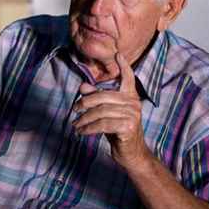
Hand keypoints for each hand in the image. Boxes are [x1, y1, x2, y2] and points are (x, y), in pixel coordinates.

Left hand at [72, 52, 150, 169]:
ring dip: (84, 119)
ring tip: (75, 125)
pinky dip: (89, 128)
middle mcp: (133, 103)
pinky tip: (81, 132)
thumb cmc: (118, 131)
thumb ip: (96, 98)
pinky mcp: (128, 127)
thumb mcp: (106, 113)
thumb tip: (82, 86)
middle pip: (103, 96)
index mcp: (130, 96)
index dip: (123, 66)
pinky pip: (102, 124)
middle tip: (74, 110)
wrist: (132, 154)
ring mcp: (132, 114)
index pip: (128, 78)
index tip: (117, 53)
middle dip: (85, 103)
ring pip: (100, 112)